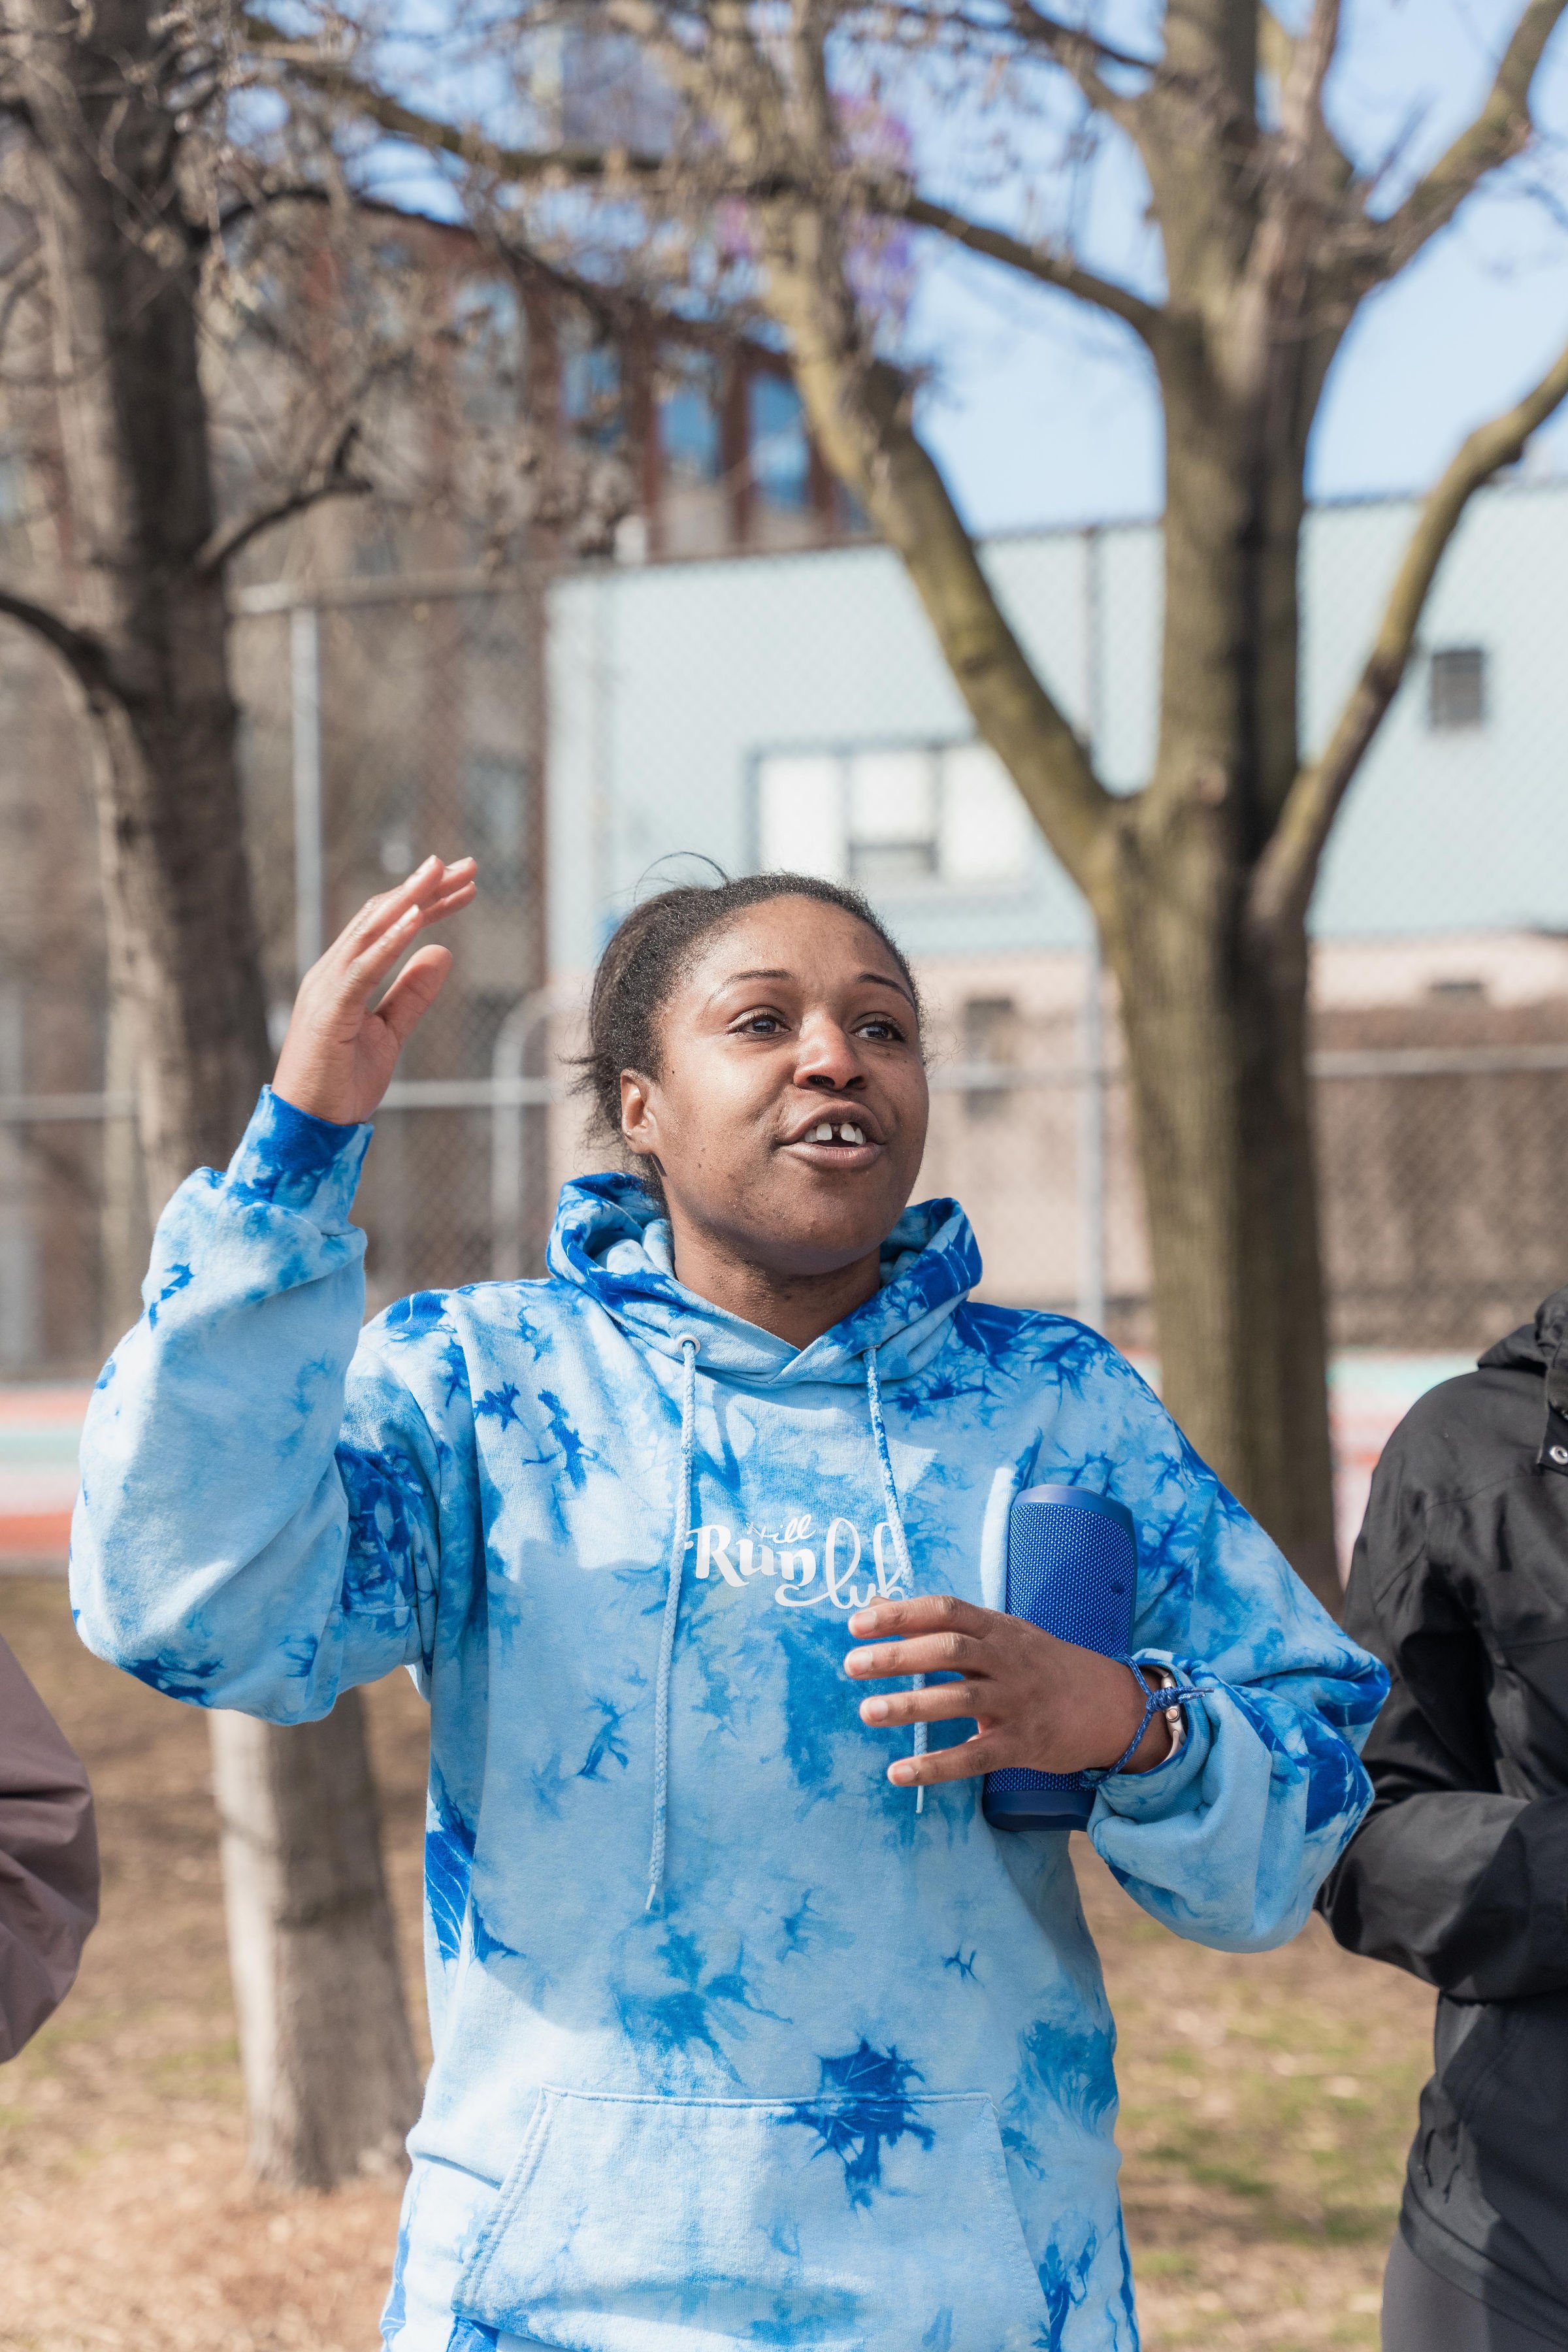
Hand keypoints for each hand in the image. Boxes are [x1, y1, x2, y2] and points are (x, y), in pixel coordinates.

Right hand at [272, 856, 477, 1125]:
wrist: (308, 1129)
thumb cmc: (342, 1083)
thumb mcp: (389, 1032)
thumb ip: (411, 993)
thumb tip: (442, 951)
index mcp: (344, 976)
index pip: (389, 925)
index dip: (427, 902)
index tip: (466, 886)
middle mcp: (332, 972)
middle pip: (382, 916)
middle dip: (426, 888)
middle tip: (468, 865)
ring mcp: (326, 988)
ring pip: (370, 931)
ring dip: (408, 898)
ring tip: (442, 871)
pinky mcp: (330, 1011)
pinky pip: (362, 968)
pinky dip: (389, 940)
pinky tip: (416, 917)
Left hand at [844, 1593, 1171, 1789]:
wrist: (1112, 1705)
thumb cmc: (1043, 1665)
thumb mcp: (1003, 1633)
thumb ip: (948, 1625)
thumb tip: (879, 1608)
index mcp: (999, 1628)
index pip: (945, 1610)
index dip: (900, 1614)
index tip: (857, 1623)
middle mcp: (1008, 1660)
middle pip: (949, 1650)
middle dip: (897, 1656)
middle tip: (852, 1665)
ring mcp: (1017, 1702)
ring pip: (959, 1700)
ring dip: (910, 1706)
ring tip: (867, 1711)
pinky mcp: (1022, 1744)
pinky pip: (974, 1757)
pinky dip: (935, 1766)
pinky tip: (898, 1773)